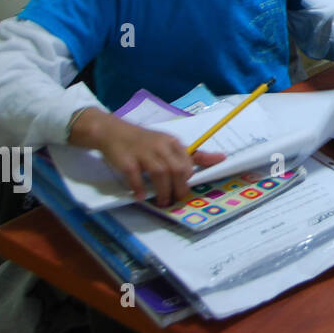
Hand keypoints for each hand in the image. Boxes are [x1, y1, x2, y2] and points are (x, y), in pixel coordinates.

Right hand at [71, 108, 225, 206]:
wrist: (112, 131)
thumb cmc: (144, 141)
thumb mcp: (169, 144)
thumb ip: (191, 155)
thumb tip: (221, 158)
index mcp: (172, 142)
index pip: (188, 162)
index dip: (188, 179)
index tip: (185, 191)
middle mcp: (160, 146)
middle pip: (177, 169)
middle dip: (179, 188)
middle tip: (176, 200)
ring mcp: (143, 152)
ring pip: (160, 173)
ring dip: (163, 191)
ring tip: (162, 201)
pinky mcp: (127, 160)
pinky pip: (135, 176)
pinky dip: (140, 188)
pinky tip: (141, 196)